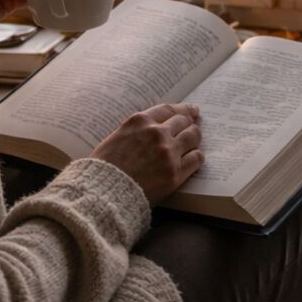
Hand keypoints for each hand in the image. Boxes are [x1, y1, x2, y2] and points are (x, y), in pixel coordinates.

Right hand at [89, 103, 203, 204]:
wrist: (104, 192)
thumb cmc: (105, 167)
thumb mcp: (116, 137)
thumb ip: (136, 130)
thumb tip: (150, 129)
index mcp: (140, 121)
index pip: (168, 109)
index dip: (183, 109)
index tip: (191, 111)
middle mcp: (157, 133)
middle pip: (183, 121)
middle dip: (189, 123)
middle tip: (193, 126)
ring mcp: (168, 152)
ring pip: (193, 136)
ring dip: (195, 137)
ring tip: (194, 142)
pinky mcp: (175, 173)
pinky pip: (196, 158)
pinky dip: (197, 156)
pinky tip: (194, 158)